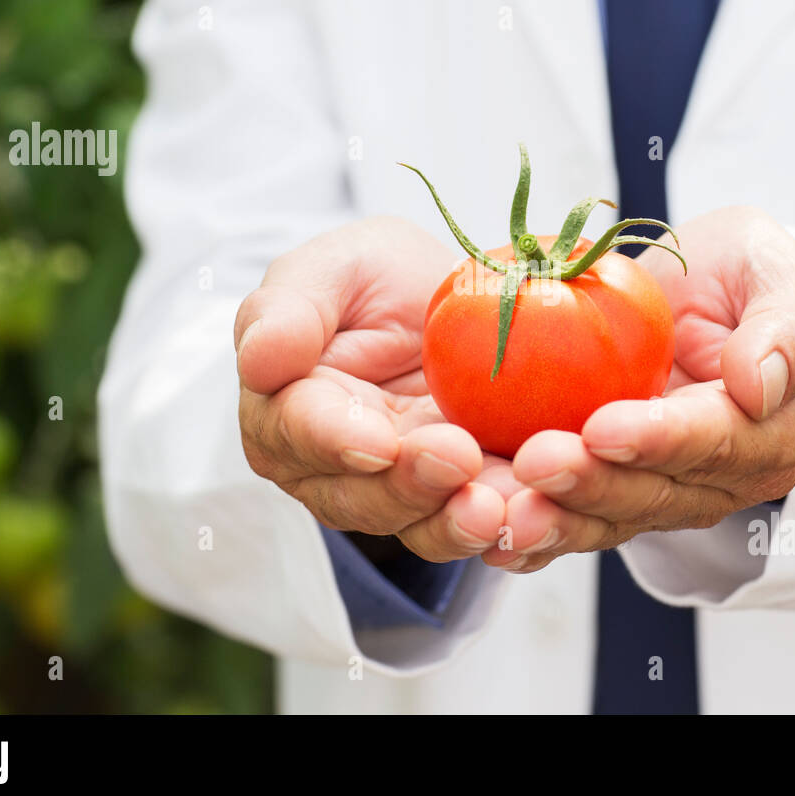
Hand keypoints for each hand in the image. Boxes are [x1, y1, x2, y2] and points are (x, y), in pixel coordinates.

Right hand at [235, 217, 506, 561]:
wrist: (456, 302)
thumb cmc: (377, 280)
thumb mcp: (334, 268)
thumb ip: (288, 310)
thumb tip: (258, 359)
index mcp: (285, 412)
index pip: (300, 432)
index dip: (336, 441)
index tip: (379, 442)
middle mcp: (335, 471)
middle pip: (361, 496)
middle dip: (410, 487)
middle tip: (459, 460)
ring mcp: (403, 495)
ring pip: (420, 525)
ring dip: (458, 522)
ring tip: (498, 506)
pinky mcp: (465, 502)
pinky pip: (480, 525)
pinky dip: (509, 527)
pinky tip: (536, 514)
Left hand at [482, 207, 794, 572]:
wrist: (699, 294)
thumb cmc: (746, 277)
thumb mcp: (784, 274)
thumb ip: (789, 326)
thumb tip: (758, 385)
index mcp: (774, 431)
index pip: (719, 440)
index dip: (661, 438)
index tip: (603, 427)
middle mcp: (722, 478)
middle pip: (657, 493)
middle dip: (594, 484)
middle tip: (534, 463)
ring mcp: (665, 492)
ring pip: (611, 519)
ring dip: (558, 519)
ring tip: (507, 510)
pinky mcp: (612, 493)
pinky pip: (574, 520)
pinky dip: (535, 535)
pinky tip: (492, 538)